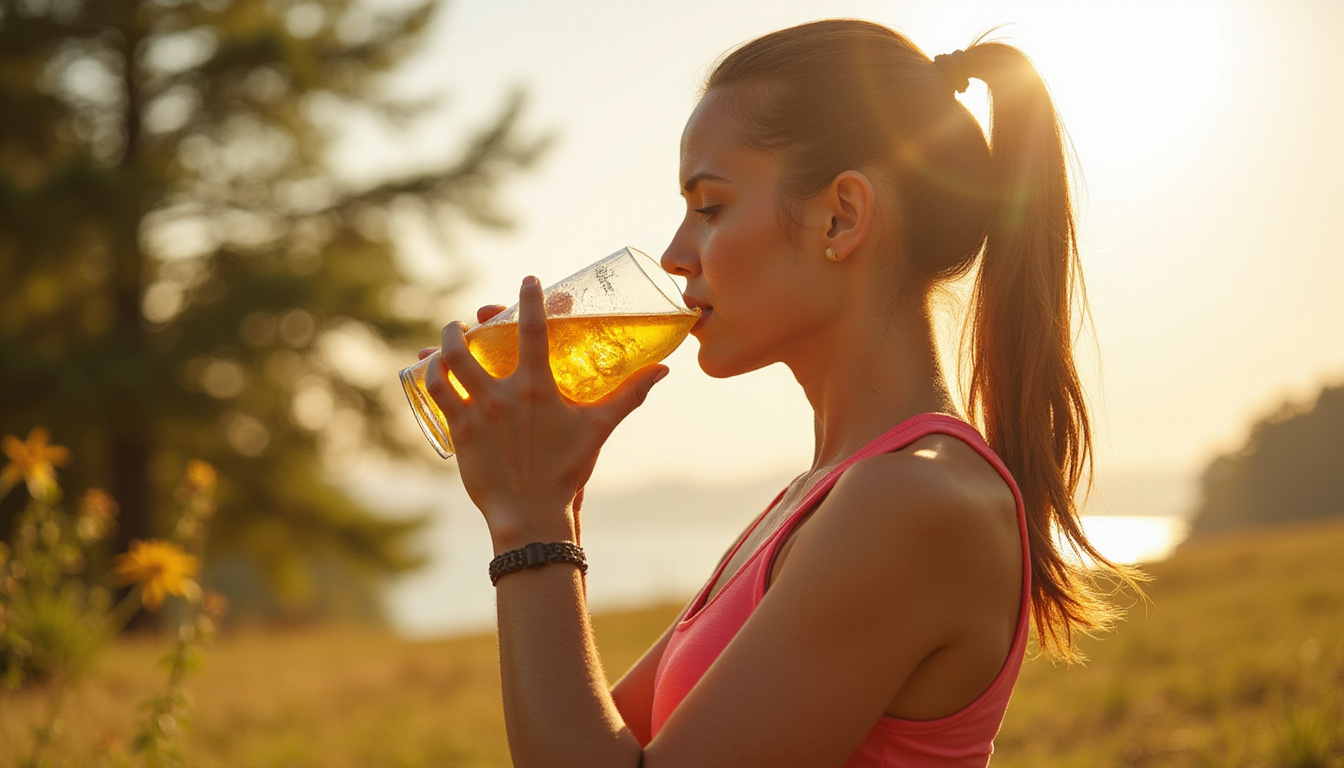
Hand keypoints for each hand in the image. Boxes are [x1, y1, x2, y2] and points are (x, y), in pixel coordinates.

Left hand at [423, 277, 667, 549]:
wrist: (531, 512)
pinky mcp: (459, 432)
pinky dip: (431, 375)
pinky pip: (437, 394)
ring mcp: (476, 413)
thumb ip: (629, 395)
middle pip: (472, 344)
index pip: (534, 330)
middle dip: (468, 324)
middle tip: (474, 317)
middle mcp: (502, 395)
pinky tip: (431, 367)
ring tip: (449, 335)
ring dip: (444, 344)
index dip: (531, 299)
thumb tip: (662, 370)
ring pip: (448, 365)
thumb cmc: (567, 470)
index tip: (529, 281)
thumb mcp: (599, 427)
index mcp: (538, 388)